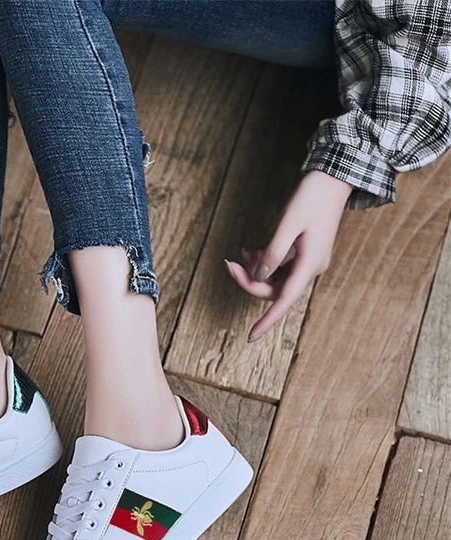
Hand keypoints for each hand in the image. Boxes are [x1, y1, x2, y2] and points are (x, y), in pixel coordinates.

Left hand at [225, 170, 352, 341]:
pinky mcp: (305, 255)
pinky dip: (264, 263)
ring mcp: (309, 262)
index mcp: (310, 264)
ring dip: (256, 271)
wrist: (333, 180)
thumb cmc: (312, 198)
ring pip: (276, 280)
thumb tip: (259, 278)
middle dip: (250, 280)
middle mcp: (311, 268)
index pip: (284, 301)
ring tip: (242, 253)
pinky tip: (253, 251)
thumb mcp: (287, 224)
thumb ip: (272, 253)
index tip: (250, 337)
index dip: (267, 321)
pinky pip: (280, 269)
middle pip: (274, 290)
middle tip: (230, 263)